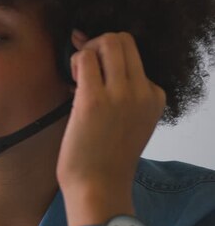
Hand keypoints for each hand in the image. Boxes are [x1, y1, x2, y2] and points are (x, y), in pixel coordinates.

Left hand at [57, 31, 165, 217]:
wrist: (98, 186)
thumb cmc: (105, 157)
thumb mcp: (128, 121)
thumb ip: (120, 93)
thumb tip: (91, 55)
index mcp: (154, 96)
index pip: (133, 56)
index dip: (109, 59)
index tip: (94, 74)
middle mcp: (142, 91)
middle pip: (123, 40)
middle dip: (98, 45)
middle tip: (84, 68)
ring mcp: (120, 94)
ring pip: (107, 41)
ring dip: (86, 51)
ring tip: (78, 76)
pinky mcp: (94, 99)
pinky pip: (84, 58)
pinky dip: (74, 61)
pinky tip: (71, 83)